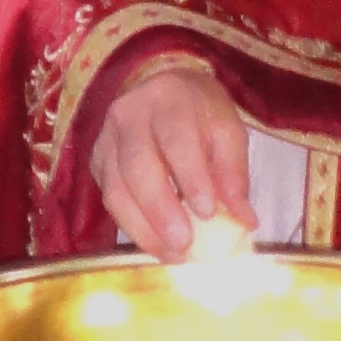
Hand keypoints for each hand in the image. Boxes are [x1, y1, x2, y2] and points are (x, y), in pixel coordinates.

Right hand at [93, 62, 250, 257]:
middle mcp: (130, 116)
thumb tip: (244, 219)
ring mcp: (107, 139)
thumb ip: (234, 172)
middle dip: (161, 210)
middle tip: (184, 244)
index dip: (191, 177)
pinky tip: (154, 244)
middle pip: (138, 167)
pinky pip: (108, 198)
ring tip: (171, 253)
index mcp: (169, 99)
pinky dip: (131, 225)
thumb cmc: (200, 113)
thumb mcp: (227, 130)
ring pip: (116, 189)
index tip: (208, 212)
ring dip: (143, 227)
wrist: (161, 86)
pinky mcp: (97, 160)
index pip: (177, 139)